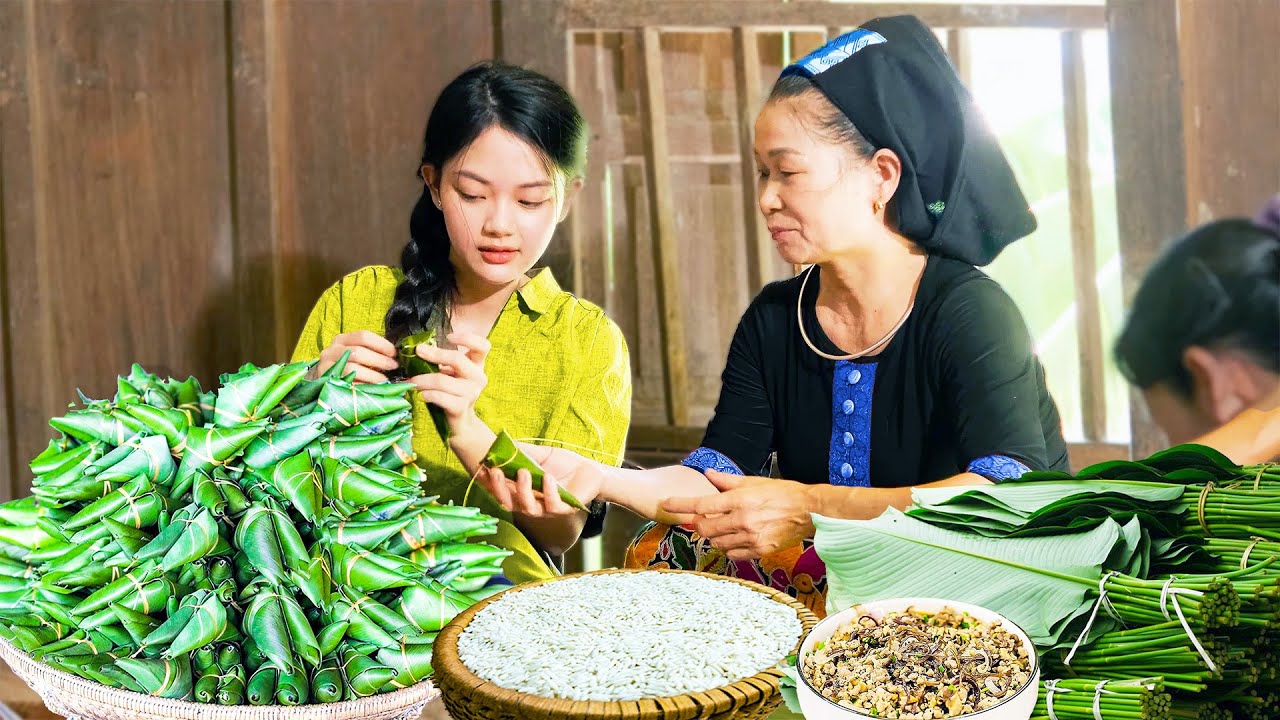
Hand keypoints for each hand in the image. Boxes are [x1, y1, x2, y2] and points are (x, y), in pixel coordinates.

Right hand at [316, 331, 397, 383]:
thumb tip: (396, 356)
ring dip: (372, 375)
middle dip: (379, 360)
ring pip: (352, 368)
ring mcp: (326, 366)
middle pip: (359, 352)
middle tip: (393, 367)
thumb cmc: (345, 366)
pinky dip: (362, 387)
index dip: (381, 344)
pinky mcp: (326, 381)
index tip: (394, 353)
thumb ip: (371, 352)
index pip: (363, 336)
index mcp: (342, 339)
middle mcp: (332, 350)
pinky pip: (346, 384)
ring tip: (384, 380)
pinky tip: (371, 390)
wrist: (320, 381)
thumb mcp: (355, 355)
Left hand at [410, 332, 489, 431]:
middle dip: (435, 354)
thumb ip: (443, 360)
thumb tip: (420, 348)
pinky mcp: (461, 407)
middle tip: (419, 351)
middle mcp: (478, 377)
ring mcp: (472, 393)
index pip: (483, 346)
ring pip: (443, 380)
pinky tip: (422, 395)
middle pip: (458, 360)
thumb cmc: (453, 392)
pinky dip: (427, 394)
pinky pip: (440, 397)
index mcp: (477, 365)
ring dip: (423, 379)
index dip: (468, 338)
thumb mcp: (452, 373)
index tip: (449, 337)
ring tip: (411, 381)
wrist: (460, 421)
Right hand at [477, 445, 609, 517]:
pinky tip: (548, 477)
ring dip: (523, 490)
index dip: (489, 483)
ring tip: (524, 472)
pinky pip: (553, 505)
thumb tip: (502, 444)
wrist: (592, 472)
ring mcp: (547, 508)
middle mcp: (531, 503)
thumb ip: (523, 453)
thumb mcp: (541, 456)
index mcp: (522, 491)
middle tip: (496, 471)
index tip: (482, 469)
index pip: (500, 491)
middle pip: (508, 503)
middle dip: (499, 489)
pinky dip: (549, 491)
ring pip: (528, 508)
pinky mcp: (564, 509)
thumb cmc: (564, 465)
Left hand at [660, 470, 815, 559]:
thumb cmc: (783, 493)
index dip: (680, 505)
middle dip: (699, 524)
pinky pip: (733, 554)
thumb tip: (708, 474)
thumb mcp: (754, 482)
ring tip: (724, 528)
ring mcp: (751, 537)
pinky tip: (735, 539)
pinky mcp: (760, 551)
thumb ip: (728, 481)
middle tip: (702, 520)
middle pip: (705, 528)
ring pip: (717, 543)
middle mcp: (742, 520)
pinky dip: (729, 548)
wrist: (810, 511)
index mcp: (739, 500)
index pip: (701, 505)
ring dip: (714, 537)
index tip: (665, 504)